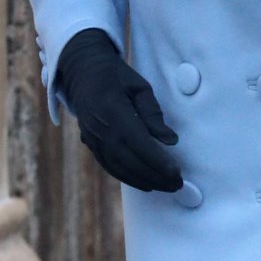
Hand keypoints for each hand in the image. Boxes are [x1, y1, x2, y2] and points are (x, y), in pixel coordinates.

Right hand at [56, 29, 181, 193]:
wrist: (82, 74)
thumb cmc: (117, 77)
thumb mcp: (139, 87)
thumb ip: (154, 114)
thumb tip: (171, 141)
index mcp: (114, 110)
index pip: (140, 143)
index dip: (158, 161)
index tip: (177, 172)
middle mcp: (101, 129)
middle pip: (130, 161)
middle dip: (156, 176)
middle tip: (178, 184)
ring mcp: (93, 139)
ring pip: (120, 168)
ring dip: (144, 181)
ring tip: (166, 186)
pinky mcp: (91, 145)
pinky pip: (110, 167)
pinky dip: (129, 178)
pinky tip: (146, 183)